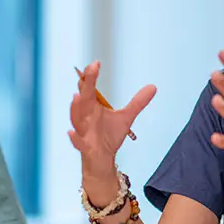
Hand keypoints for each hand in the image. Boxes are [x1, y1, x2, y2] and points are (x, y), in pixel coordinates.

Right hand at [68, 61, 155, 181]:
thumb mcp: (126, 117)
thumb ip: (137, 102)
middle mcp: (86, 117)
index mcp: (92, 107)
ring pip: (76, 118)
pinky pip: (78, 142)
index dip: (91, 76)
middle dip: (85, 84)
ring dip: (75, 108)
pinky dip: (74, 138)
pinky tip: (71, 132)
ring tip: (77, 96)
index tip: (96, 63)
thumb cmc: (108, 137)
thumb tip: (153, 87)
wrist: (102, 160)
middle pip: (83, 98)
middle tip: (90, 70)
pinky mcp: (85, 147)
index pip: (89, 88)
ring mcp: (84, 131)